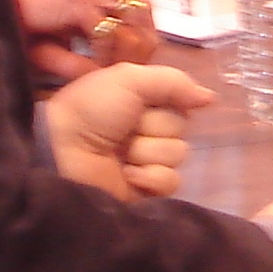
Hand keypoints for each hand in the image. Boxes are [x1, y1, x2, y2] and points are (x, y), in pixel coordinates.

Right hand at [11, 0, 162, 80]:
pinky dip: (102, 55)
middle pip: (141, 8)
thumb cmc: (17, 16)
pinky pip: (106, 33)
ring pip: (129, 21)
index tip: (135, 55)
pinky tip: (92, 68)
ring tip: (113, 71)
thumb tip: (108, 65)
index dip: (139, 31)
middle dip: (140, 41)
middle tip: (132, 68)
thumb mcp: (58, 27)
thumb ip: (85, 39)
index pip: (134, 0)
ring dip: (124, 51)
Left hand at [42, 61, 216, 200]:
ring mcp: (146, 164)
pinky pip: (170, 182)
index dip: (167, 102)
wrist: (61, 150)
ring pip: (177, 155)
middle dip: (154, 127)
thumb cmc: (91, 109)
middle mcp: (147, 133)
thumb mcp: (129, 79)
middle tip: (125, 129)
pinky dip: (149, 176)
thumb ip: (174, 82)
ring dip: (147, 151)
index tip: (146, 102)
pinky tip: (125, 174)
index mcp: (144, 106)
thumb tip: (212, 98)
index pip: (181, 104)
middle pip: (181, 129)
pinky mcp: (145, 192)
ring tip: (120, 154)